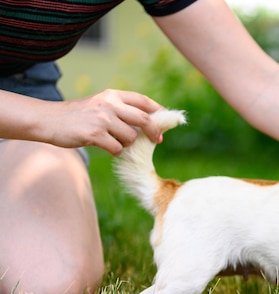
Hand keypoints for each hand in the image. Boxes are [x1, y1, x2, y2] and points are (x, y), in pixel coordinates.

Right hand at [44, 89, 162, 154]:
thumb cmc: (78, 116)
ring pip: (131, 137)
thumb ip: (121, 110)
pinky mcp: (95, 134)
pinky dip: (115, 151)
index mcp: (112, 95)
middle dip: (154, 131)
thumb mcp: (100, 104)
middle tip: (157, 140)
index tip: (166, 122)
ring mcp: (102, 119)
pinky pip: (117, 149)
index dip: (158, 112)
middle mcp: (109, 104)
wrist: (49, 120)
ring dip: (127, 143)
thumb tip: (149, 125)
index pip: (143, 101)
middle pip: (144, 119)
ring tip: (114, 141)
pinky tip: (105, 147)